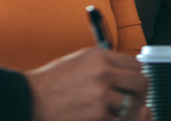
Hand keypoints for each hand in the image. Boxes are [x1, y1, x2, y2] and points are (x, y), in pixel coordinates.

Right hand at [26, 48, 147, 120]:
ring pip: (131, 105)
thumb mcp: (79, 62)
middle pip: (141, 83)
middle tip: (133, 103)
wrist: (30, 100)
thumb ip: (104, 64)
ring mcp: (102, 95)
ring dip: (123, 112)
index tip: (133, 85)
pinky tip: (95, 117)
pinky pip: (117, 120)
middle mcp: (104, 72)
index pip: (136, 64)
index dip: (136, 76)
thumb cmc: (51, 83)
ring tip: (108, 112)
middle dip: (139, 95)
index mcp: (99, 57)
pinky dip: (110, 120)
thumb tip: (126, 72)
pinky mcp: (98, 116)